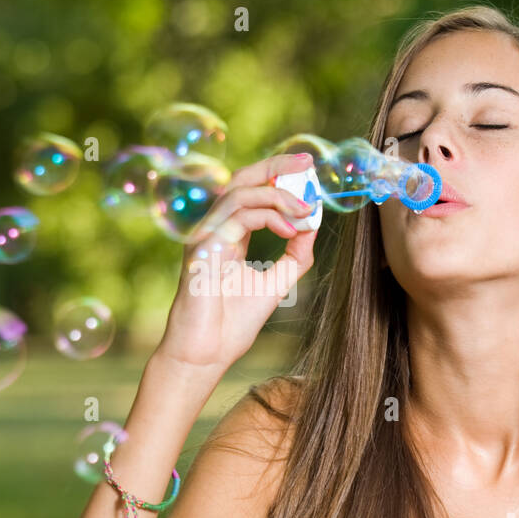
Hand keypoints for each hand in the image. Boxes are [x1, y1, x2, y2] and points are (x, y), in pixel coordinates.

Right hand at [156, 153, 318, 372]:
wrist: (205, 354)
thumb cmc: (231, 324)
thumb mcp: (275, 283)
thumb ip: (294, 255)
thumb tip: (314, 227)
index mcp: (228, 236)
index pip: (251, 192)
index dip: (277, 176)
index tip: (309, 173)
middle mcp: (214, 230)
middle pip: (241, 179)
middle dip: (275, 166)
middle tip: (307, 163)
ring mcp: (206, 236)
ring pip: (240, 191)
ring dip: (279, 194)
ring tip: (306, 209)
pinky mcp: (203, 246)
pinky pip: (238, 215)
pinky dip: (269, 215)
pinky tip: (290, 229)